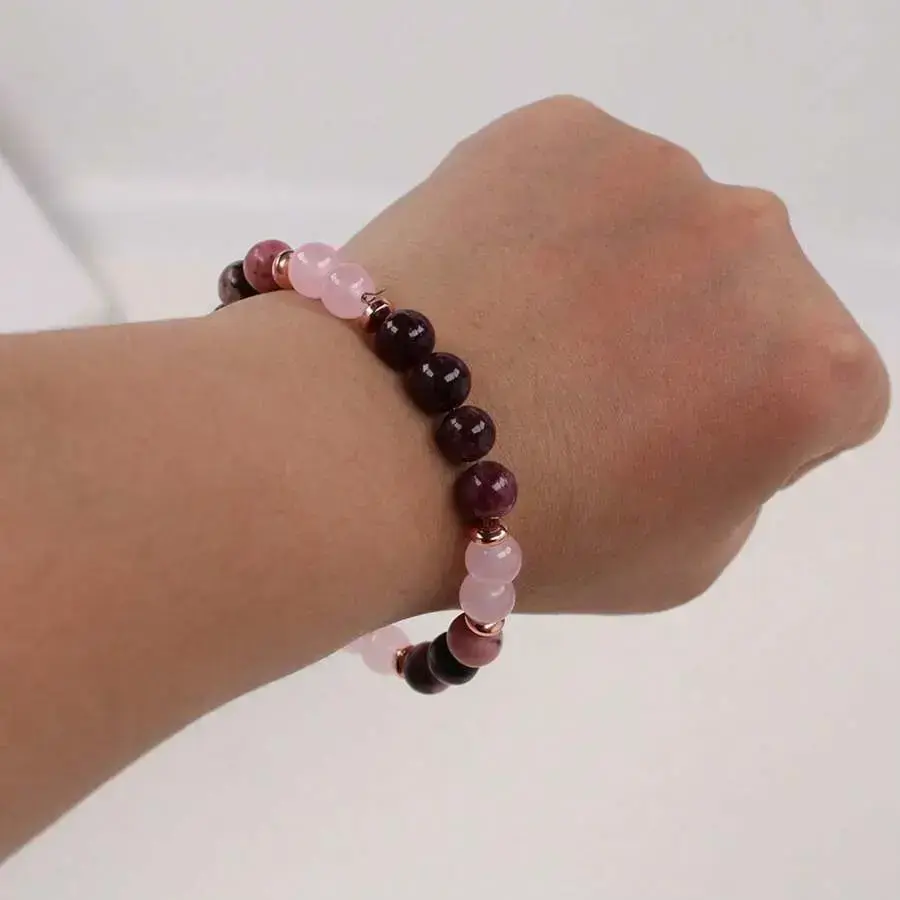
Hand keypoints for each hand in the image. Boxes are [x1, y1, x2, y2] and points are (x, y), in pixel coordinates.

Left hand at [344, 96, 890, 615]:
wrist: (373, 448)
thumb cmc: (537, 533)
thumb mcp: (686, 557)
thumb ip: (740, 468)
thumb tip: (714, 398)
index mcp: (818, 367)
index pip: (824, 386)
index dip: (740, 423)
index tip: (668, 444)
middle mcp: (761, 246)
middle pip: (745, 292)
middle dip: (688, 337)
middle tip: (587, 386)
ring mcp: (659, 171)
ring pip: (660, 226)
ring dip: (616, 271)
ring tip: (520, 335)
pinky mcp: (562, 128)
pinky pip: (576, 179)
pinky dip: (544, 222)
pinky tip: (487, 282)